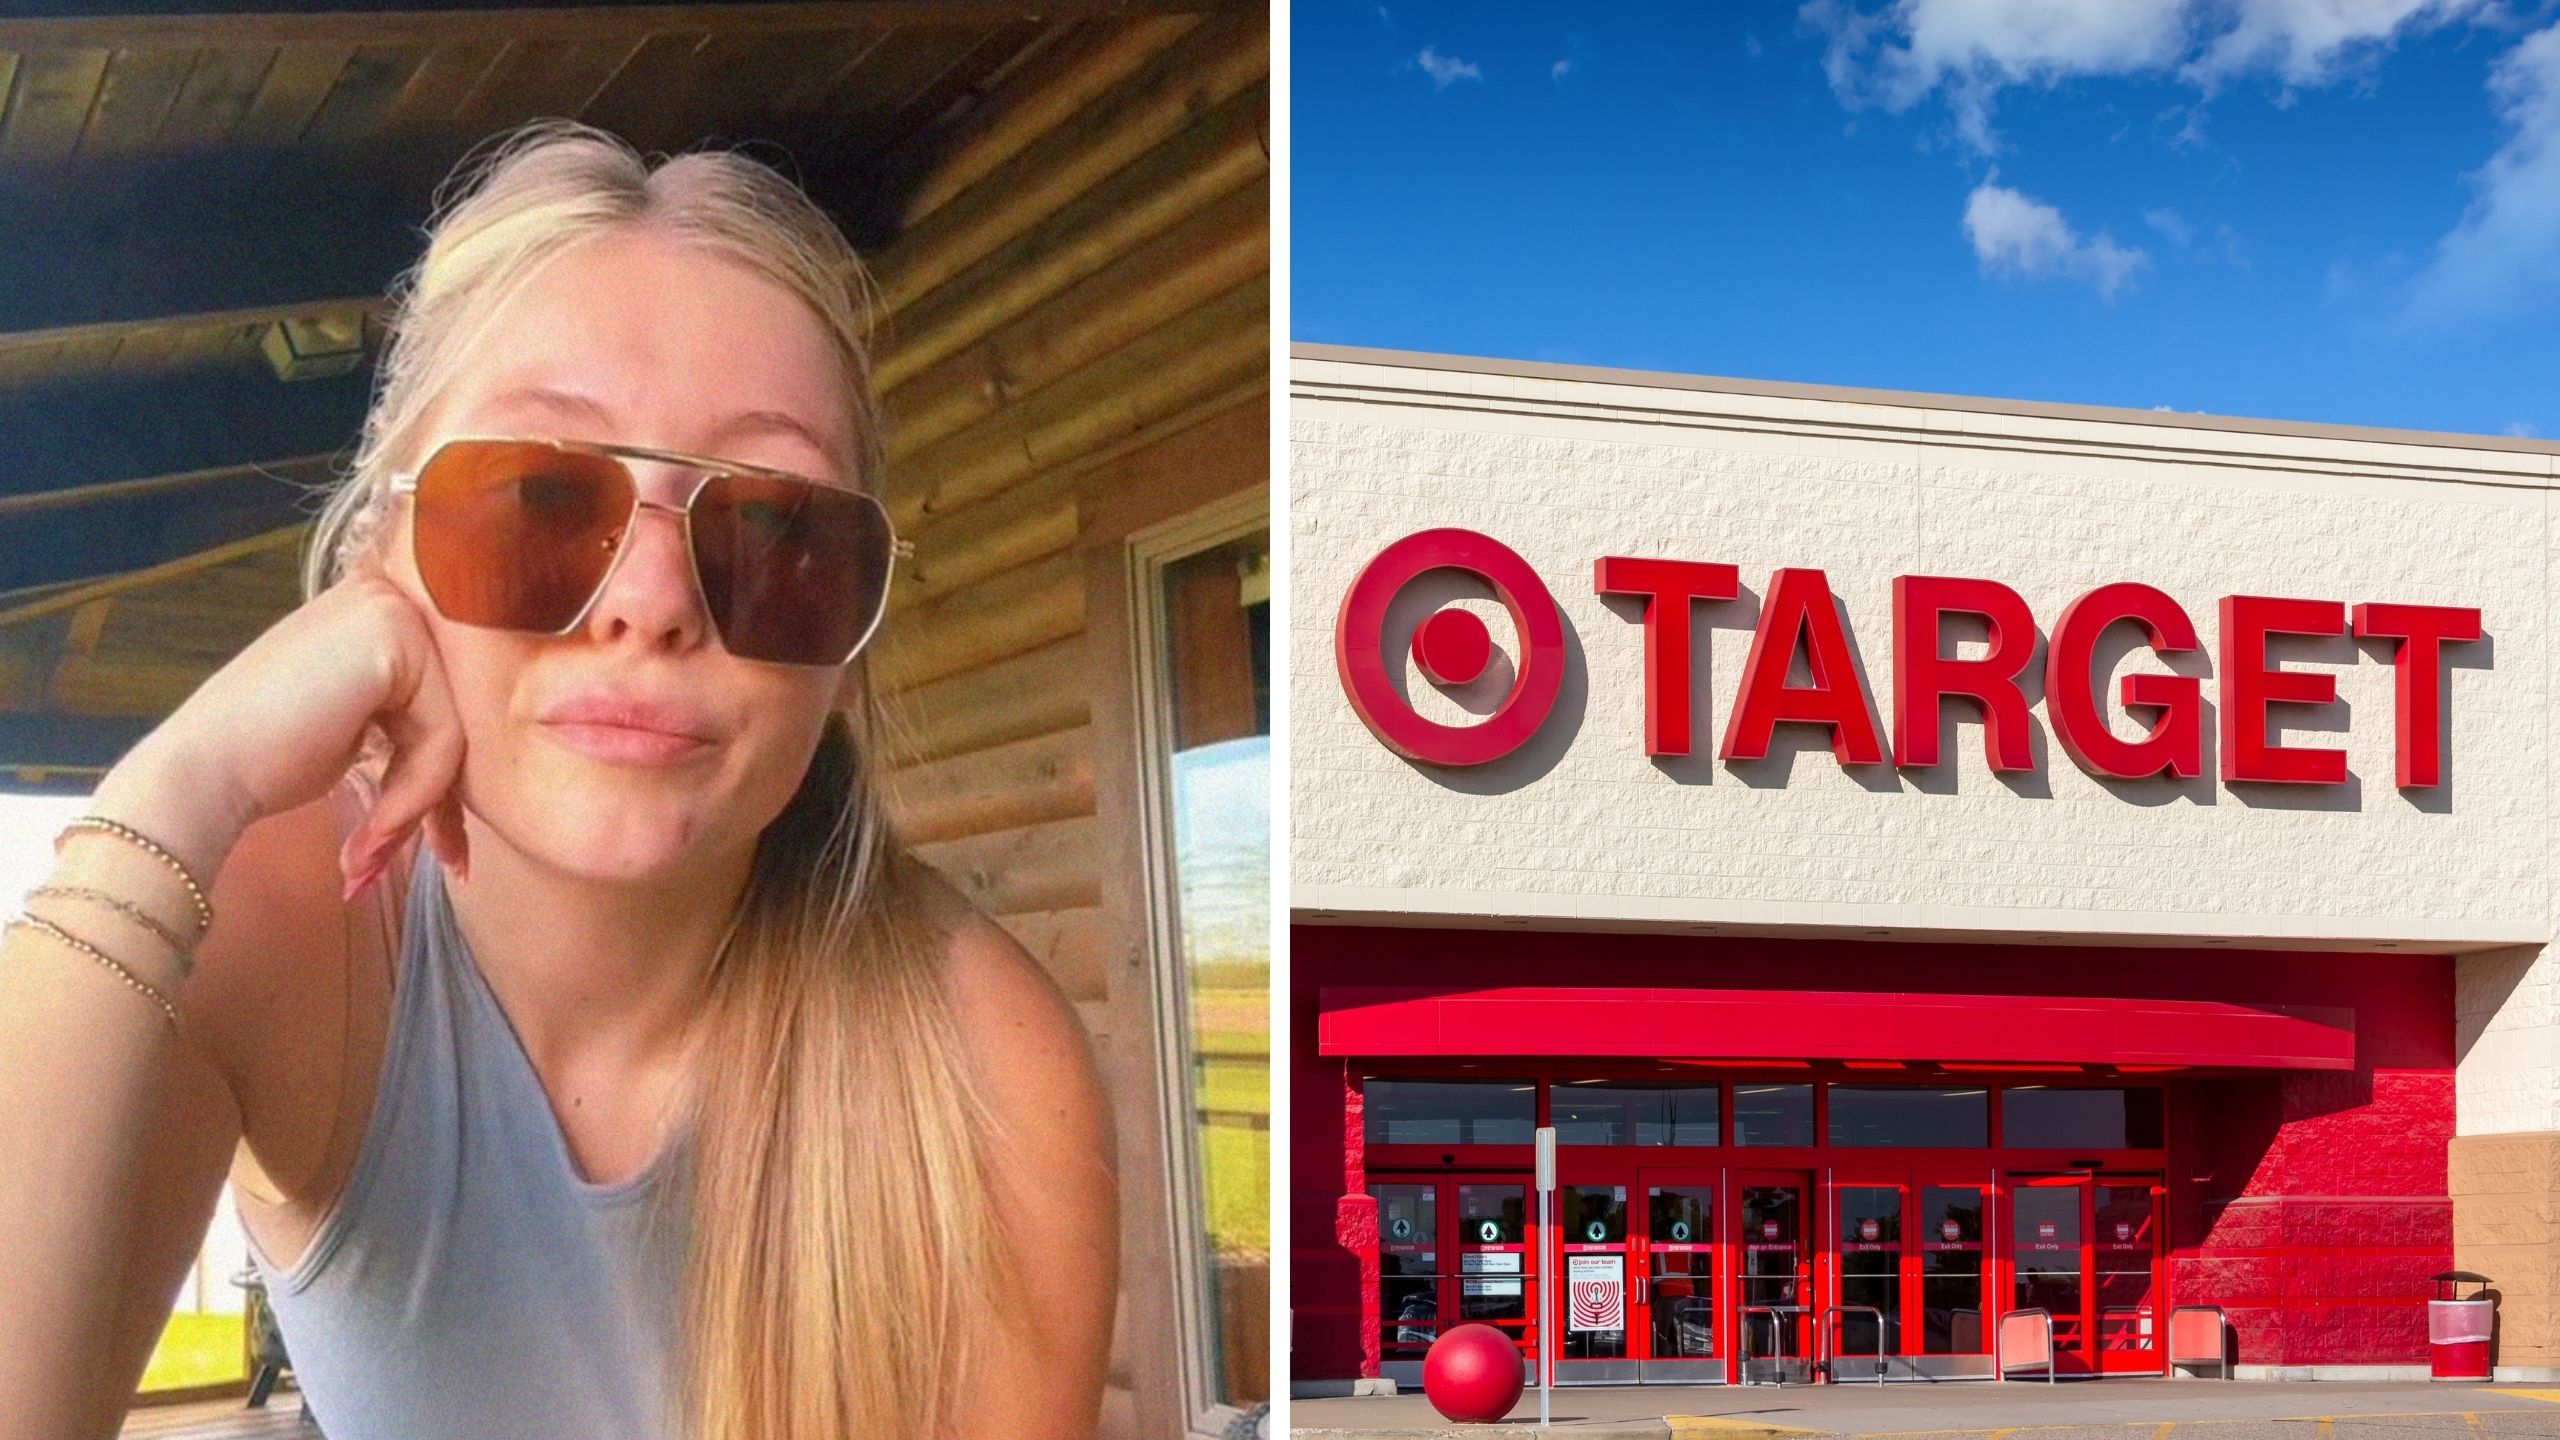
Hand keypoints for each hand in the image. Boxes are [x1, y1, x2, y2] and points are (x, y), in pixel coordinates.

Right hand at [106, 556, 469, 898]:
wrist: (200, 775)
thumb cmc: (267, 762)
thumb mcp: (362, 732)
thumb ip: (416, 723)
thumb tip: (490, 761)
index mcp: (381, 616)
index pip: (447, 706)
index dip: (443, 783)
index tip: (444, 849)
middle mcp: (390, 598)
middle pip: (458, 716)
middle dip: (443, 802)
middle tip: (439, 864)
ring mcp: (391, 610)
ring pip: (455, 731)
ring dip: (418, 810)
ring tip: (369, 856)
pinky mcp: (393, 638)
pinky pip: (441, 736)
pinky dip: (412, 797)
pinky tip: (370, 833)